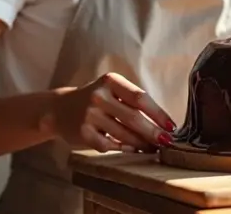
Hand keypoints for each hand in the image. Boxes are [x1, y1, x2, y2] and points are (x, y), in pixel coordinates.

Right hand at [40, 72, 176, 152]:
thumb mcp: (112, 90)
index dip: (158, 114)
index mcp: (110, 81)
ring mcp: (89, 115)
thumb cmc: (96, 99)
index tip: (171, 126)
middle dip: (153, 132)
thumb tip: (163, 122)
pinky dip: (123, 149)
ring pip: (123, 134)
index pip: (140, 98)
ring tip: (153, 148)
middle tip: (167, 142)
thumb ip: (133, 101)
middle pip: (133, 118)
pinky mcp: (82, 133)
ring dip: (142, 144)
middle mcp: (98, 96)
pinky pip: (109, 145)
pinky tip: (132, 150)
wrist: (59, 109)